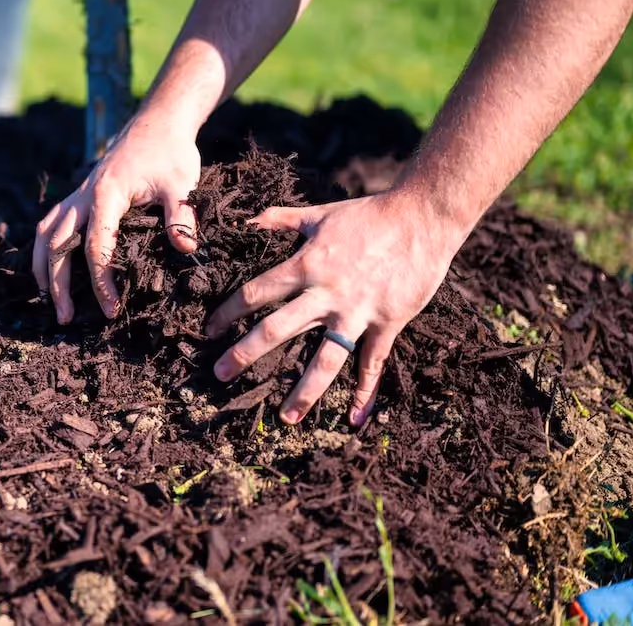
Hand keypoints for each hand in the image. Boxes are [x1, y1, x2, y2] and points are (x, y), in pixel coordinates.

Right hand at [33, 110, 200, 323]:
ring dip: (42, 268)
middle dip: (57, 283)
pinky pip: (50, 223)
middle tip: (65, 318)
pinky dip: (44, 248)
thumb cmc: (171, 153)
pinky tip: (49, 269)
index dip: (101, 281)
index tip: (111, 309)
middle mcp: (83, 196)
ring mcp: (78, 195)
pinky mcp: (79, 195)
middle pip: (57, 244)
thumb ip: (182, 216)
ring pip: (45, 233)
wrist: (157, 122)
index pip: (95, 247)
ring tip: (47, 300)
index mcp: (106, 195)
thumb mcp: (181, 183)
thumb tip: (186, 250)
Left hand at [207, 189, 465, 427]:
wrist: (422, 217)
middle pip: (276, 330)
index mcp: (305, 265)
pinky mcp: (388, 322)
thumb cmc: (369, 214)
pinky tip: (355, 418)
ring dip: (304, 391)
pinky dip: (365, 392)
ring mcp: (357, 312)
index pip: (255, 293)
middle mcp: (326, 294)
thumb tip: (249, 220)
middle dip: (245, 353)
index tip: (209, 330)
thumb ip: (281, 219)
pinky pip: (372, 363)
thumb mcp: (319, 214)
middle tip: (220, 375)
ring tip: (287, 418)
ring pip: (325, 359)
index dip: (228, 312)